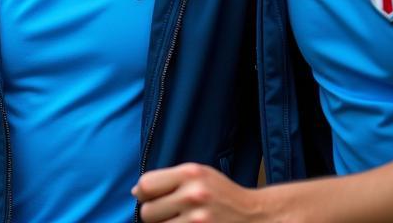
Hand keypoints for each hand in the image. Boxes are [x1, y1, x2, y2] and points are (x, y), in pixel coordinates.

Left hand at [134, 163, 262, 221]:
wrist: (255, 216)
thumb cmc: (221, 194)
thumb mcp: (198, 175)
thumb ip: (168, 179)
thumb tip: (137, 192)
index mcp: (190, 174)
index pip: (146, 185)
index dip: (143, 194)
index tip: (148, 198)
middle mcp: (193, 196)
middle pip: (148, 212)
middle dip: (153, 215)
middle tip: (167, 213)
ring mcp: (198, 220)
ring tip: (178, 220)